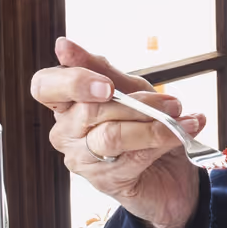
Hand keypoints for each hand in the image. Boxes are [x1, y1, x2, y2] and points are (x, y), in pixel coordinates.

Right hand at [31, 38, 202, 227]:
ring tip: (180, 119)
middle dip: (138, 103)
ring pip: (111, 135)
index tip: (107, 85)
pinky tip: (183, 134)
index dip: (72, 81)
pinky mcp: (103, 181)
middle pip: (90, 109)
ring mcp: (81, 159)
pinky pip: (132, 156)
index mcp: (65, 104)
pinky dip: (162, 142)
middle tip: (172, 103)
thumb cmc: (144, 124)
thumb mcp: (129, 89)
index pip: (44, 87)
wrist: (170, 172)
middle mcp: (65, 133)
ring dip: (154, 125)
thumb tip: (62, 46)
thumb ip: (101, 69)